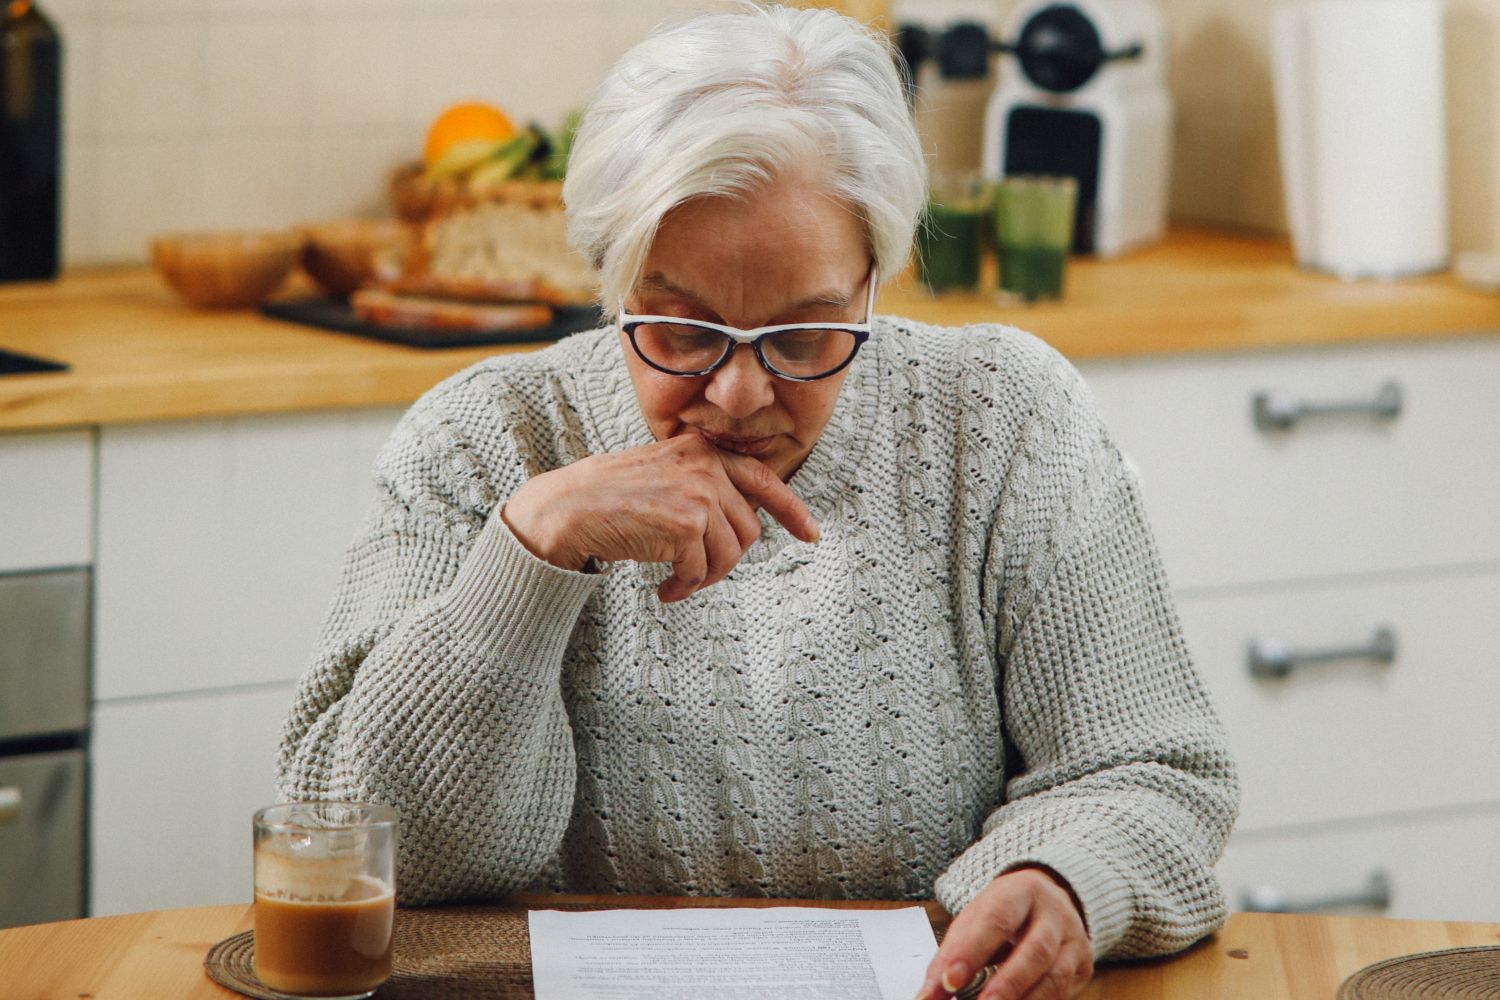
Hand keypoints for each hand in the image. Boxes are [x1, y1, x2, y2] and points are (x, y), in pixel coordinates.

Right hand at [502, 433, 819, 601]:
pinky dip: (686, 588)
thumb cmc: (609, 497)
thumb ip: (702, 486)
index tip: (811, 534)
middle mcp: (706, 468)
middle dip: (726, 560)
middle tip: (698, 574)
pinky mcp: (686, 525)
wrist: (569, 509)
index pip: (763, 480)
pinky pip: (702, 570)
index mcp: (702, 451)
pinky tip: (664, 590)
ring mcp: (698, 495)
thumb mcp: (664, 474)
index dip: (792, 510)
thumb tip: (741, 524)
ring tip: (678, 583)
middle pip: (747, 529)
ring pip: (730, 553)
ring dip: (705, 577)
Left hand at [917, 867, 1092, 999]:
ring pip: (1055, 977)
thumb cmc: (1005, 912)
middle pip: (1035, 951)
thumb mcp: (975, 920)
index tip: (949, 982)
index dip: (972, 952)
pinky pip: (1064, 994)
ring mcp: (1074, 940)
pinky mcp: (1083, 966)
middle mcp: (1054, 914)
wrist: (1050, 900)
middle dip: (1007, 985)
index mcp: (1020, 891)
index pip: (996, 920)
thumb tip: (928, 995)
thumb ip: (950, 957)